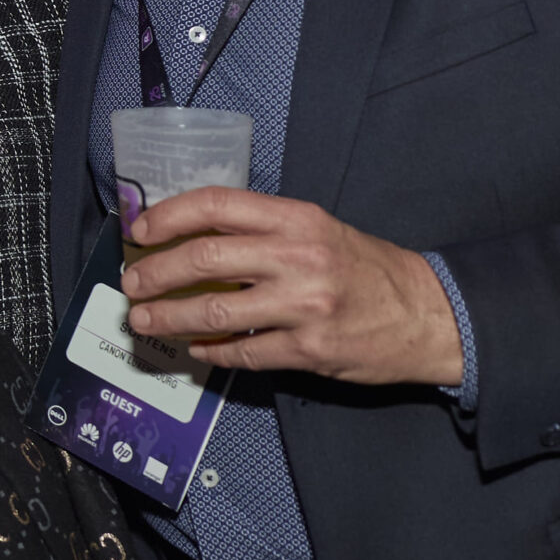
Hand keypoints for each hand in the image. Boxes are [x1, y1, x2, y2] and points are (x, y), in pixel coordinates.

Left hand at [120, 187, 463, 386]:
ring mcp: (303, 306)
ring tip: (146, 321)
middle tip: (132, 284)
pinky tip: (195, 349)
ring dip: (169, 318)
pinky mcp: (308, 350)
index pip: (216, 206)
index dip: (168, 217)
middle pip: (203, 259)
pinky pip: (242, 353)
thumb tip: (192, 241)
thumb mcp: (318, 231)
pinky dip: (210, 352)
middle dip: (155, 274)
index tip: (141, 232)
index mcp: (297, 218)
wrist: (426, 313)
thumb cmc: (366, 269)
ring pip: (213, 312)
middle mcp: (297, 257)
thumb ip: (262, 232)